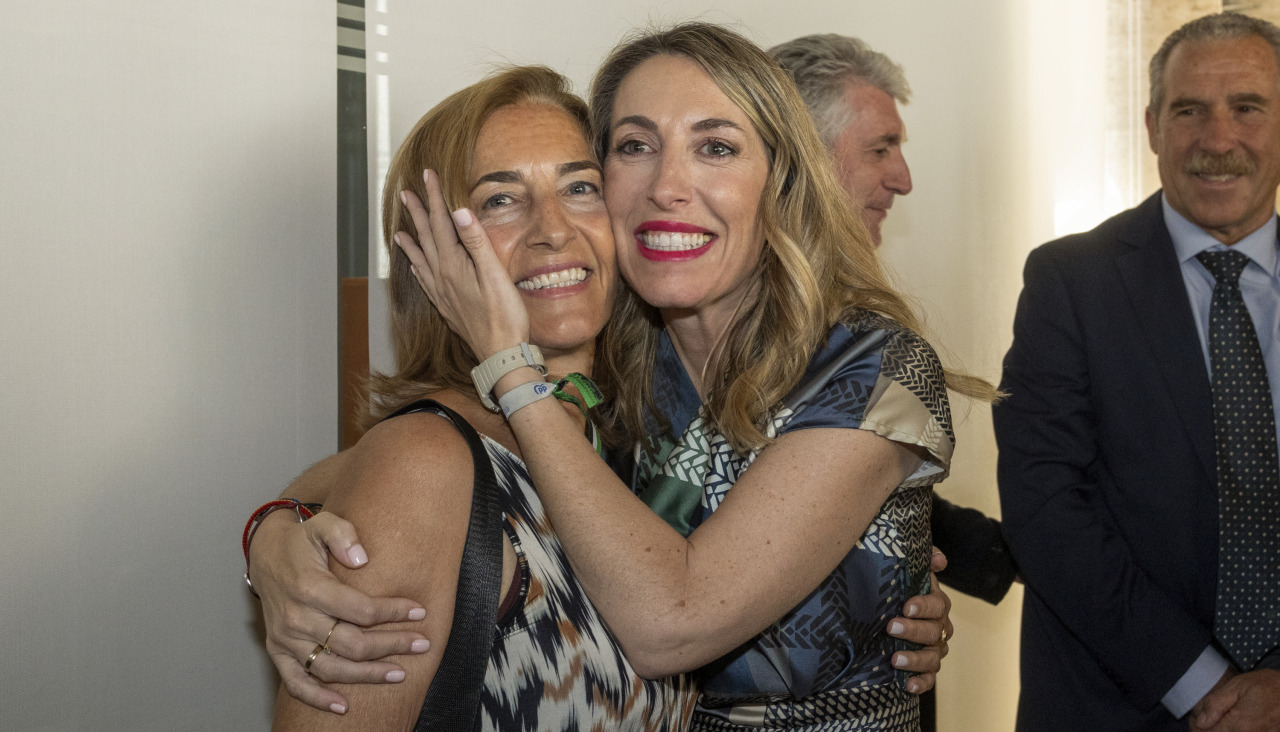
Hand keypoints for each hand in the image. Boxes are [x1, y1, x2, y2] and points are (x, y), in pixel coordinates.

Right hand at [251, 510, 429, 713]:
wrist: (265, 555)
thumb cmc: (301, 541)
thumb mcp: (323, 524)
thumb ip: (343, 535)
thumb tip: (362, 558)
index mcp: (310, 588)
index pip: (361, 610)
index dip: (393, 613)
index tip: (419, 612)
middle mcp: (296, 618)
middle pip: (352, 644)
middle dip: (391, 646)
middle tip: (421, 645)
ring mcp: (285, 638)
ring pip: (331, 668)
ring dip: (367, 676)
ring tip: (399, 674)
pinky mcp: (277, 650)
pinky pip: (296, 682)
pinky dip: (318, 698)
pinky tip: (343, 706)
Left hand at [395, 170, 528, 360]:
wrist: (501, 355)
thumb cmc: (505, 316)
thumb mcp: (495, 275)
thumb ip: (476, 242)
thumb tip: (458, 212)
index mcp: (454, 265)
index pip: (441, 223)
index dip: (434, 198)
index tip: (427, 176)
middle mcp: (442, 277)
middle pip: (427, 238)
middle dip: (418, 214)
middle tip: (406, 194)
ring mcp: (442, 294)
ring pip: (421, 260)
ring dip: (412, 243)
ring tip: (399, 231)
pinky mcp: (447, 307)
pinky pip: (425, 283)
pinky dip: (418, 270)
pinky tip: (414, 270)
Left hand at [886, 548, 952, 692]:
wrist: (887, 612)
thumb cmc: (899, 589)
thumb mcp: (909, 571)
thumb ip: (924, 560)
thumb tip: (940, 561)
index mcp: (936, 604)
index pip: (937, 605)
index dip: (924, 606)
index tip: (906, 606)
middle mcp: (939, 627)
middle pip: (934, 631)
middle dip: (913, 630)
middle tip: (891, 627)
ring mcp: (933, 649)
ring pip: (933, 657)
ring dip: (915, 659)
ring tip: (895, 659)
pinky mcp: (925, 669)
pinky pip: (929, 679)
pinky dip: (921, 683)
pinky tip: (907, 685)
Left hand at [1189, 668, 1279, 730]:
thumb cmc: (1267, 686)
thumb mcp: (1238, 686)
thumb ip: (1216, 704)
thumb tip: (1200, 722)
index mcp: (1239, 725)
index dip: (1197, 727)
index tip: (1196, 719)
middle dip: (1208, 729)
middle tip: (1207, 718)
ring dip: (1221, 730)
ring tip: (1220, 719)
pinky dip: (1234, 730)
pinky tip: (1234, 723)